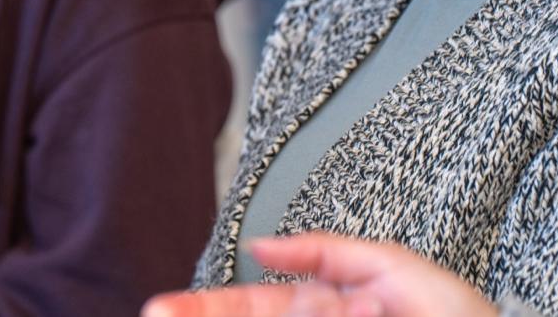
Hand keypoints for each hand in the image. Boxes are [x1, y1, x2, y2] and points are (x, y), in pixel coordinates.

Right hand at [142, 233, 496, 316]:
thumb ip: (329, 254)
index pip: (262, 306)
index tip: (163, 309)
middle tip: (155, 316)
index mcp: (338, 307)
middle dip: (203, 316)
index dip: (210, 306)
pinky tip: (225, 313)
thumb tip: (261, 247)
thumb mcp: (402, 274)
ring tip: (176, 316)